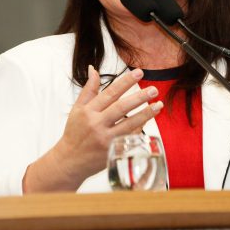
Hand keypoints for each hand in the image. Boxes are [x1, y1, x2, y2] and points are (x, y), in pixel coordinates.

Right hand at [22, 66, 162, 191]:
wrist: (70, 161)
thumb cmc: (75, 132)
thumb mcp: (77, 109)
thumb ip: (88, 89)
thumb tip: (93, 69)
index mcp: (88, 111)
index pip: (110, 93)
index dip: (125, 82)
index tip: (139, 73)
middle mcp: (97, 124)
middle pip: (121, 108)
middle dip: (139, 97)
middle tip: (153, 89)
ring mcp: (105, 139)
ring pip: (129, 124)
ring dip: (146, 114)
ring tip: (158, 104)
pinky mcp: (112, 151)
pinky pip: (130, 138)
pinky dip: (140, 128)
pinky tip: (148, 120)